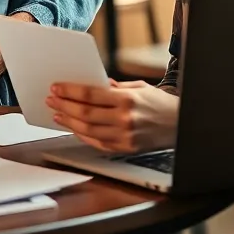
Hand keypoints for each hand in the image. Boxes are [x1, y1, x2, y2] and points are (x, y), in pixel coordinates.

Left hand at [45, 79, 178, 153]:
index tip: (56, 88)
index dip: (70, 92)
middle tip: (52, 100)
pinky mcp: (126, 148)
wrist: (182, 125)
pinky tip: (74, 127)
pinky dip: (83, 135)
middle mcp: (124, 119)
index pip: (90, 95)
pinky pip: (98, 142)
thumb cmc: (159, 103)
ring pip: (88, 129)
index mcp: (127, 99)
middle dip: (64, 105)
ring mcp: (125, 136)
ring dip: (69, 121)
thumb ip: (114, 87)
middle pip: (85, 113)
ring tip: (58, 113)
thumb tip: (93, 85)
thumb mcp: (139, 87)